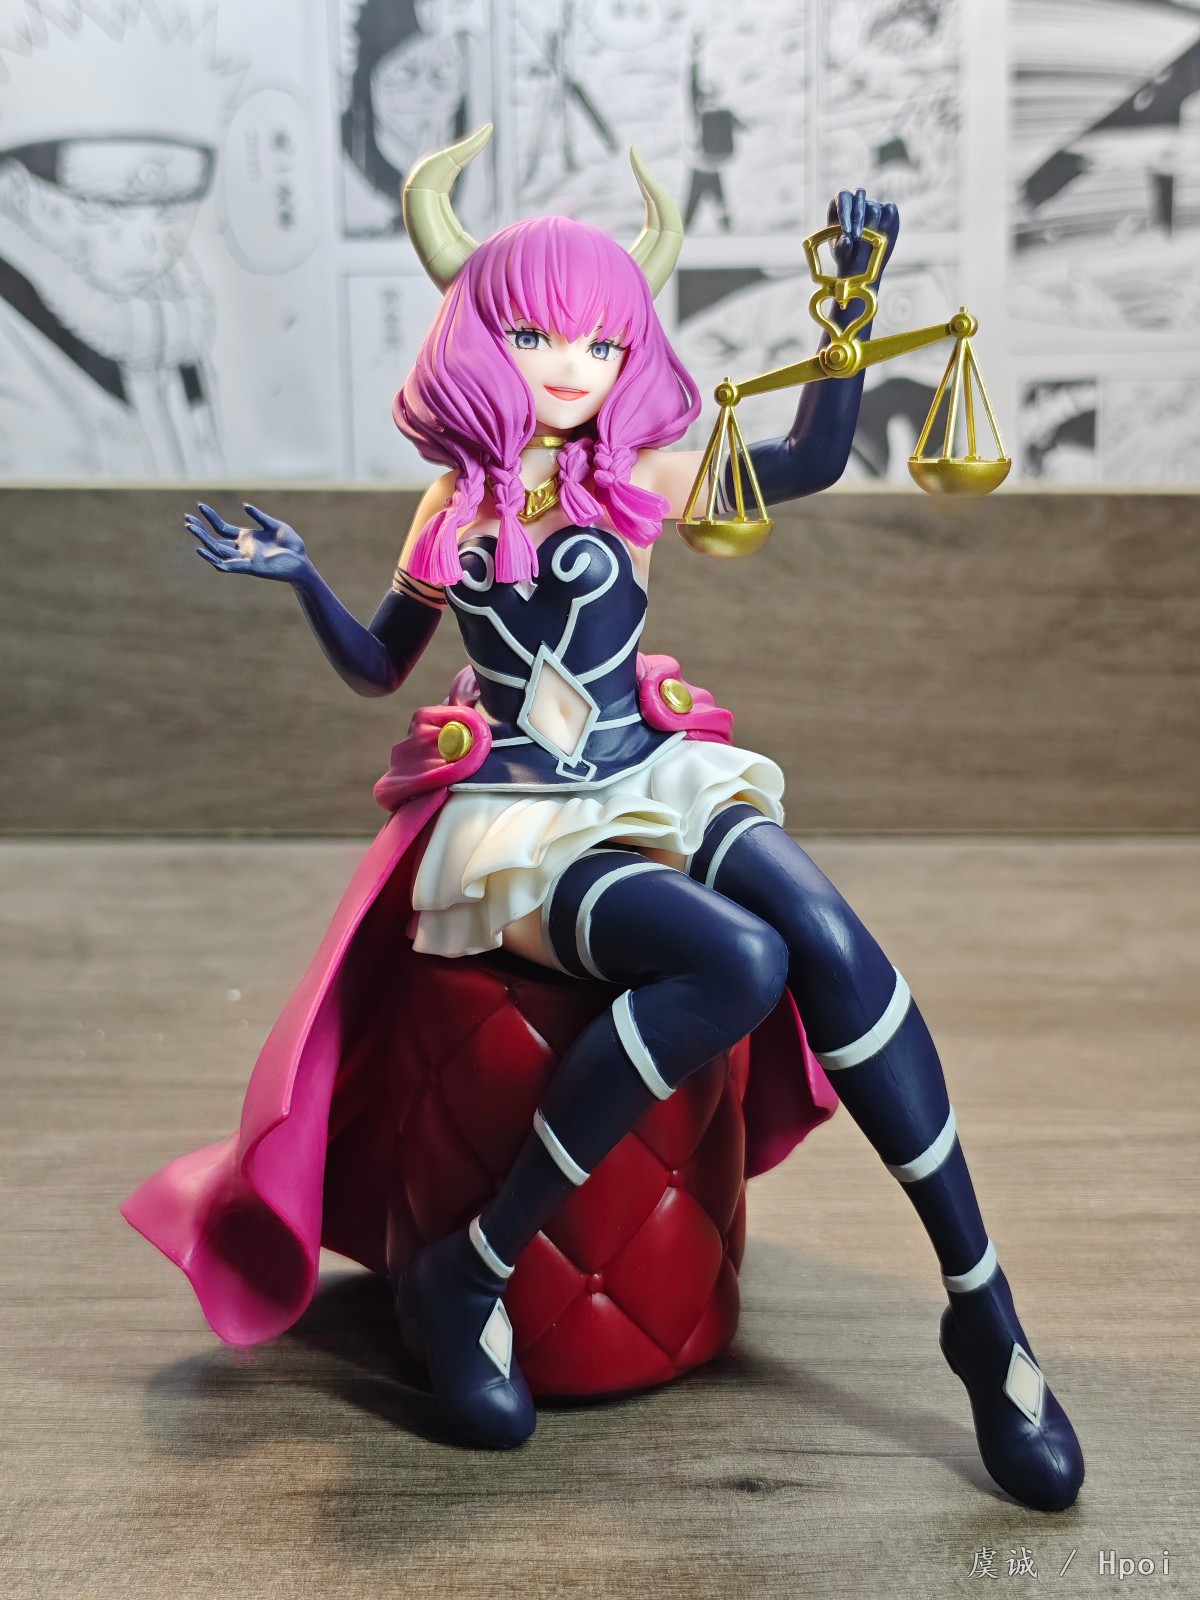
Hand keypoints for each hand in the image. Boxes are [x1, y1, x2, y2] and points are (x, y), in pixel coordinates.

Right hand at [185, 502, 311, 584]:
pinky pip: (227, 565)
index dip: (210, 517)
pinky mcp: (250, 568)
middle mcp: (242, 549)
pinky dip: (213, 559)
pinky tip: (202, 550)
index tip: (199, 505)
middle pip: (215, 540)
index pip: (222, 528)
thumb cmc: (292, 546)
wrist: (302, 562)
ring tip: (190, 528)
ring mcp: (244, 559)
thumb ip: (260, 517)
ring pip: (217, 551)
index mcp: (246, 538)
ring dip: (203, 540)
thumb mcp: (275, 526)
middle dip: (200, 530)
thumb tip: (245, 506)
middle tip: (186, 519)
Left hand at [827, 189, 899, 279]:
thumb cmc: (845, 254)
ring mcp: (872, 204)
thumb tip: (846, 240)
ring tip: (867, 242)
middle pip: (859, 194)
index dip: (844, 210)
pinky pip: (889, 209)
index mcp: (840, 204)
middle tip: (857, 236)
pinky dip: (886, 222)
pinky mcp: (888, 210)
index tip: (846, 231)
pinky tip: (882, 236)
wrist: (861, 264)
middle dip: (857, 216)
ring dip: (870, 224)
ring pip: (873, 206)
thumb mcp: (840, 253)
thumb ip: (841, 245)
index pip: (842, 196)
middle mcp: (856, 200)